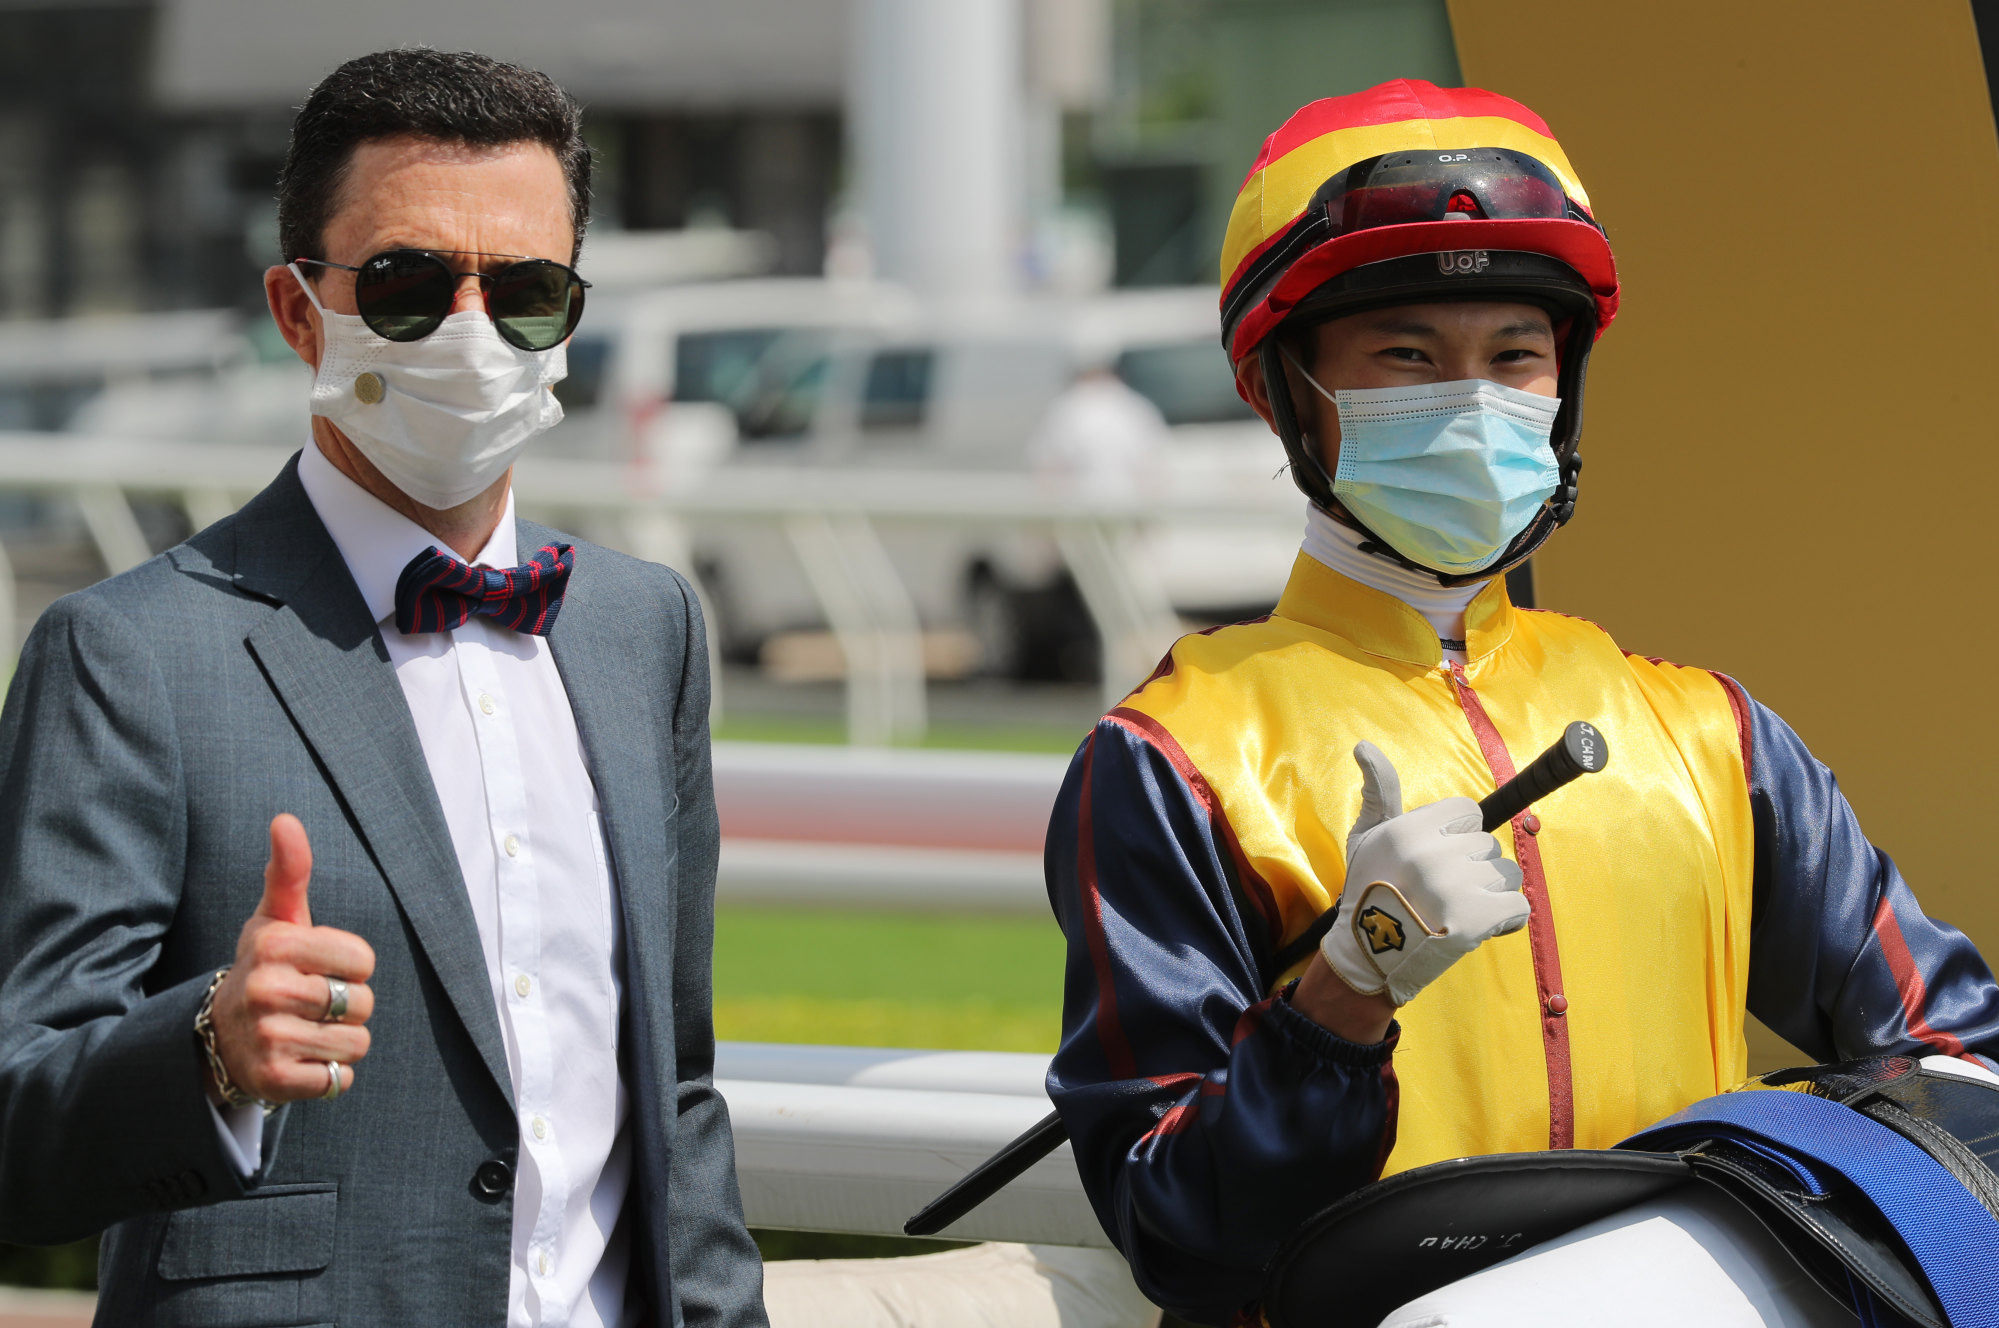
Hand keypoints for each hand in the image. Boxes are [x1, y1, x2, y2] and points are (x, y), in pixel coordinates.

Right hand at [205, 815, 375, 1104]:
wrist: (218, 1036)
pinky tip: (298, 1060)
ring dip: (339, 1042)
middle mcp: (265, 990)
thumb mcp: (274, 919)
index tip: (318, 969)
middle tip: (309, 1005)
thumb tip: (285, 819)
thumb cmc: (265, 967)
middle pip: (362, 1003)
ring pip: (356, 1043)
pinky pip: (339, 1078)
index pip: (364, 961)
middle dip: (347, 1007)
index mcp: (274, 945)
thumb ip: (288, 871)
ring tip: (304, 1032)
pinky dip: (328, 1074)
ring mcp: (268, 1038)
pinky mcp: (274, 1081)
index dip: (351, 968)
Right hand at [1318, 742, 1527, 1006]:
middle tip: (1438, 893)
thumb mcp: (1367, 837)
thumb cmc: (1371, 890)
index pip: (1469, 813)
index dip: (1456, 837)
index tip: (1432, 860)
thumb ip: (1378, 791)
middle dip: (1472, 868)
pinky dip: (1504, 920)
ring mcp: (1456, 888)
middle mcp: (1432, 855)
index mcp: (1409, 830)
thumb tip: (1364, 746)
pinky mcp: (1478, 920)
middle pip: (1488, 845)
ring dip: (1489, 894)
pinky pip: (1519, 906)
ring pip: (1507, 874)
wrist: (1369, 957)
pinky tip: (1475, 927)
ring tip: (1455, 911)